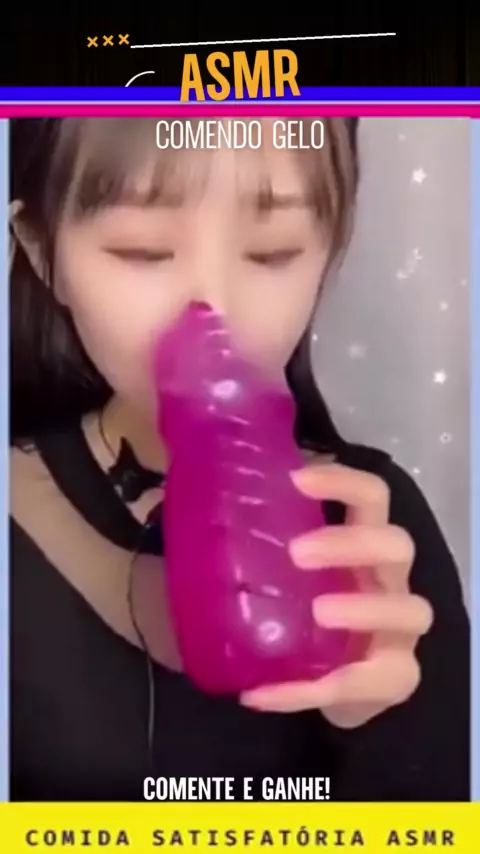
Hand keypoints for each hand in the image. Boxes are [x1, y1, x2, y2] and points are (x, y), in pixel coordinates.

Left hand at [240, 462, 433, 727]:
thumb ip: (249, 545)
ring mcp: (399, 630)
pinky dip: (311, 690)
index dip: (344, 482)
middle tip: (298, 553)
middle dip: (352, 543)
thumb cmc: (300, 612)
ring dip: (366, 608)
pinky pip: (368, 683)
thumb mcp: (277, 574)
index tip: (297, 481)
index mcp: (363, 545)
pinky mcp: (396, 678)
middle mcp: (389, 580)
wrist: (329, 686)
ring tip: (318, 612)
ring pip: (412, 609)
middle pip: (397, 545)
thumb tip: (186, 505)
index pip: (372, 497)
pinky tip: (262, 693)